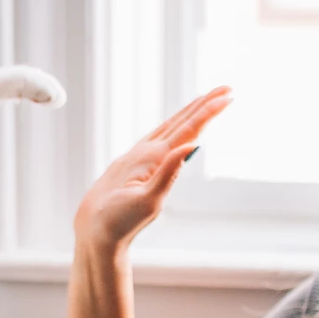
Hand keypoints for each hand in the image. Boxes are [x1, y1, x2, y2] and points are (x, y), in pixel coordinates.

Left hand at [74, 86, 231, 248]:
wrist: (91, 229)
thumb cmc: (117, 220)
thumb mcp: (148, 203)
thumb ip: (169, 174)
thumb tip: (190, 147)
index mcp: (151, 158)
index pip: (187, 130)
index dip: (208, 112)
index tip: (227, 97)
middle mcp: (144, 151)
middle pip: (179, 121)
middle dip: (203, 104)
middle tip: (226, 88)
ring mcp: (136, 155)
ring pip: (168, 126)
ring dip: (189, 112)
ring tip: (206, 100)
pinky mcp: (132, 163)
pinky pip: (158, 136)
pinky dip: (174, 126)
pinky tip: (176, 126)